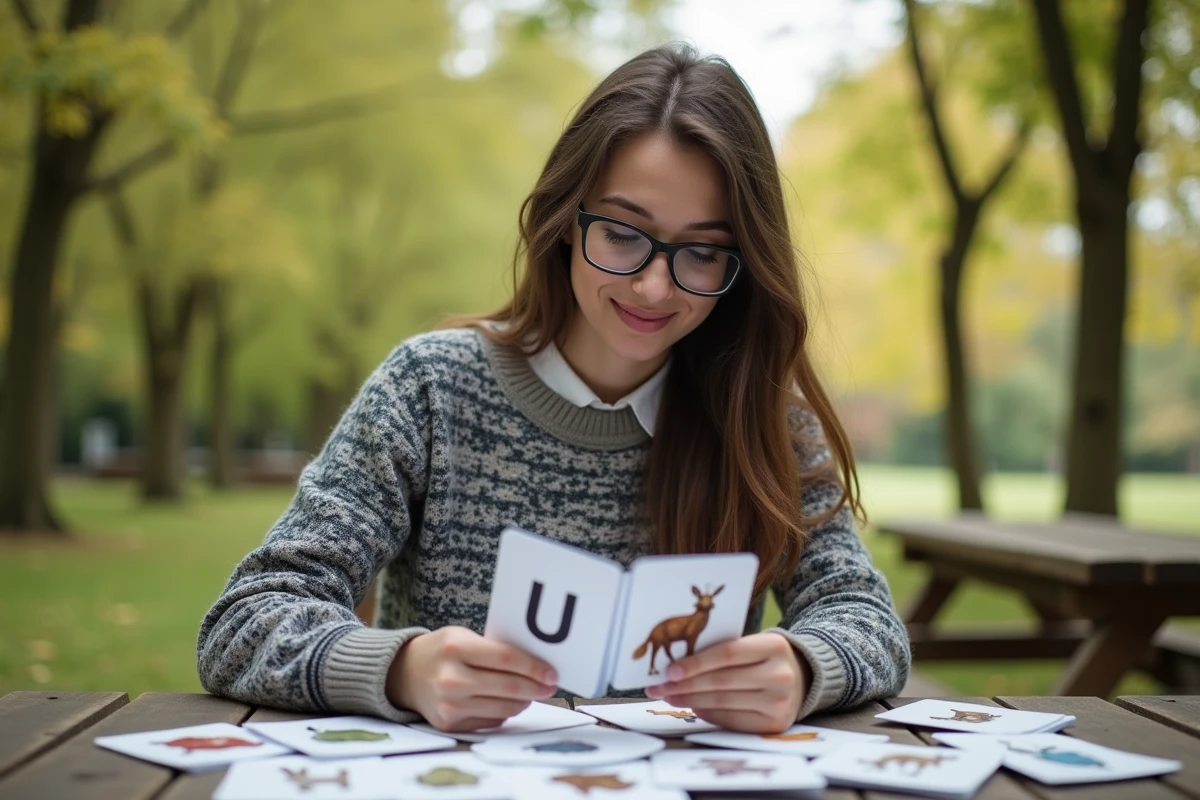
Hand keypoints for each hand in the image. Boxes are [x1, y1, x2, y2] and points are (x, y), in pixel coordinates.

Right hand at [386, 626, 557, 731]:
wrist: (405, 674)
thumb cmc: (443, 651)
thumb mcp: (464, 638)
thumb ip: (495, 649)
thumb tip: (537, 665)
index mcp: (455, 648)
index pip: (505, 659)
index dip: (534, 667)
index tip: (552, 672)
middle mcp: (451, 679)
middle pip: (508, 687)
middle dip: (536, 688)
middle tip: (550, 686)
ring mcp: (449, 705)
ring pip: (504, 708)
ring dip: (525, 701)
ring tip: (532, 693)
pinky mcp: (449, 725)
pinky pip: (492, 720)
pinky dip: (505, 711)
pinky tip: (507, 701)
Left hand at [644, 632, 809, 732]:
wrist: (802, 679)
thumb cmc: (765, 658)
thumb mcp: (753, 644)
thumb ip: (722, 650)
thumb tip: (677, 665)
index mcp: (774, 646)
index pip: (728, 653)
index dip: (696, 662)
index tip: (669, 670)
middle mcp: (780, 675)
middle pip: (722, 681)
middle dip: (684, 685)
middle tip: (658, 687)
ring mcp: (779, 703)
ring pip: (723, 702)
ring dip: (690, 700)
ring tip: (668, 696)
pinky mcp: (774, 725)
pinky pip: (731, 720)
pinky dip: (707, 713)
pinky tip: (692, 706)